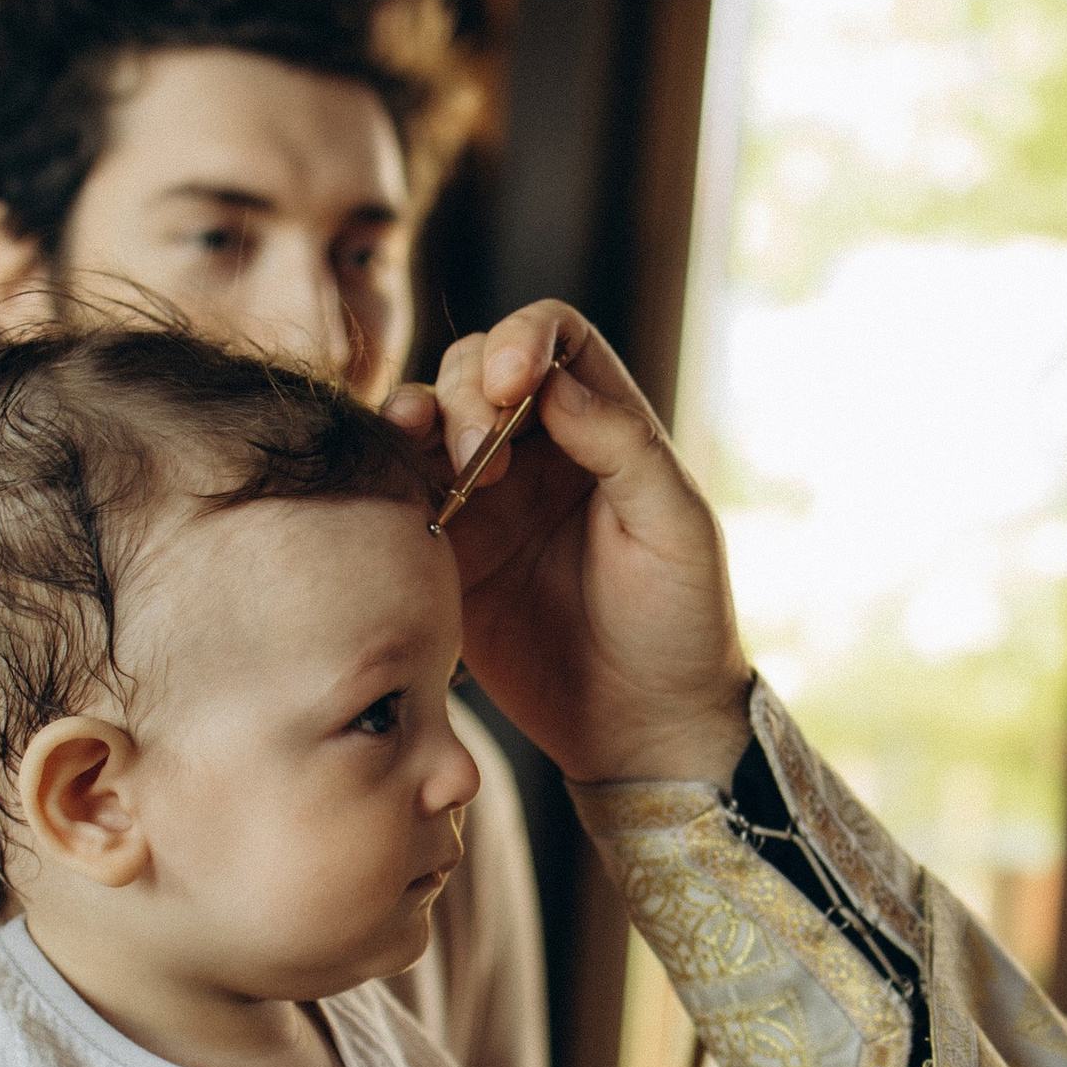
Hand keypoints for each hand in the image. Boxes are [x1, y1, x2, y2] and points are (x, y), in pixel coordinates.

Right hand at [387, 306, 753, 783]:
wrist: (642, 728)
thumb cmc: (680, 626)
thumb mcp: (675, 530)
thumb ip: (623, 446)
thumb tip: (553, 384)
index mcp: (604, 430)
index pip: (557, 339)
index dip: (523, 337)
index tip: (510, 381)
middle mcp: (540, 453)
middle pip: (476, 368)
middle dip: (465, 392)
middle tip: (479, 459)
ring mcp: (486, 500)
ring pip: (428, 421)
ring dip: (415, 420)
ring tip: (426, 455)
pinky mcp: (445, 554)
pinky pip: (400, 494)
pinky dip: (386, 475)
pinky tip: (389, 488)